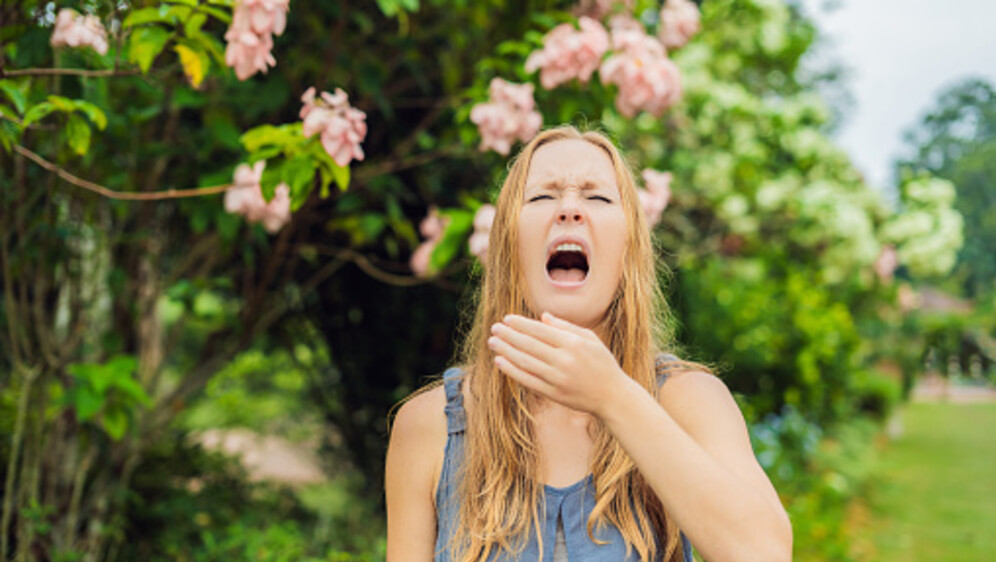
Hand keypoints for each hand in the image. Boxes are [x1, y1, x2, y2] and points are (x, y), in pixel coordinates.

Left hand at [487, 312, 632, 415]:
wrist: (612, 396)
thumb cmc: (602, 363)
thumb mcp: (590, 339)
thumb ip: (566, 327)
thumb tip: (542, 317)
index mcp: (574, 343)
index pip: (540, 330)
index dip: (521, 324)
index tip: (506, 319)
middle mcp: (564, 360)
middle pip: (529, 345)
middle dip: (509, 335)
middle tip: (494, 328)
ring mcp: (558, 378)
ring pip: (525, 362)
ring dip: (506, 351)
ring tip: (493, 342)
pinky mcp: (554, 394)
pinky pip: (528, 380)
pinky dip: (512, 371)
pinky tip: (500, 361)